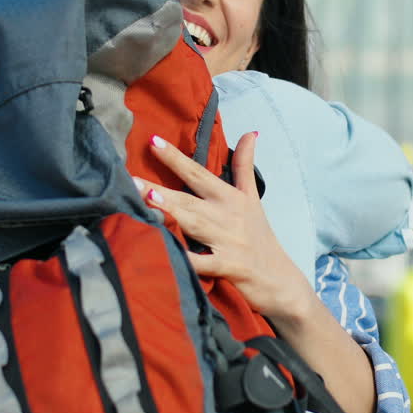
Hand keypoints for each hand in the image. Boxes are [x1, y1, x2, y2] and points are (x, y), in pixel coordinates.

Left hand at [135, 132, 313, 320]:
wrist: (280, 280)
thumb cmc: (260, 236)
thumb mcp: (253, 198)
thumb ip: (244, 166)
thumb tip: (249, 132)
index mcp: (230, 198)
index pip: (199, 173)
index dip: (176, 157)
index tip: (153, 140)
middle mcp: (227, 216)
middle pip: (189, 198)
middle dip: (161, 188)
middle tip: (132, 178)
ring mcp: (228, 242)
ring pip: (194, 224)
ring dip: (171, 212)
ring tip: (147, 200)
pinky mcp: (229, 267)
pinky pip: (204, 263)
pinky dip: (188, 259)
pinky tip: (169, 253)